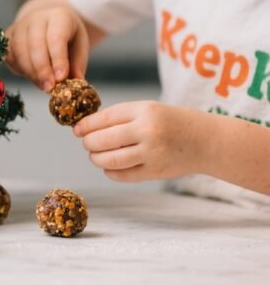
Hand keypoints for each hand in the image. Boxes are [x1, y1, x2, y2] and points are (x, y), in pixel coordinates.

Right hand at [4, 6, 89, 90]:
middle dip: (42, 69)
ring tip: (42, 85)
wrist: (48, 22)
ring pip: (19, 50)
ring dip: (30, 72)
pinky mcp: (8, 36)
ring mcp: (19, 25)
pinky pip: (9, 55)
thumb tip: (75, 82)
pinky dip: (19, 69)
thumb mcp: (80, 45)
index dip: (58, 59)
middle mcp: (36, 17)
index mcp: (59, 16)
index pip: (56, 38)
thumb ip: (77, 64)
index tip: (61, 78)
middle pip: (35, 44)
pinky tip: (31, 76)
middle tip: (50, 87)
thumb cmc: (67, 36)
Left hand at [73, 101, 205, 181]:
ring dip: (96, 158)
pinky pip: (122, 175)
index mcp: (144, 110)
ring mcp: (152, 153)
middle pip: (102, 140)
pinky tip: (109, 166)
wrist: (207, 141)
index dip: (86, 125)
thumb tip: (86, 127)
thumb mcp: (149, 109)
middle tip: (86, 143)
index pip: (104, 118)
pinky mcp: (155, 172)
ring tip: (95, 155)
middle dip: (88, 143)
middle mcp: (147, 131)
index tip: (77, 130)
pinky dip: (110, 171)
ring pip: (109, 160)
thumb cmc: (172, 122)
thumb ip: (121, 117)